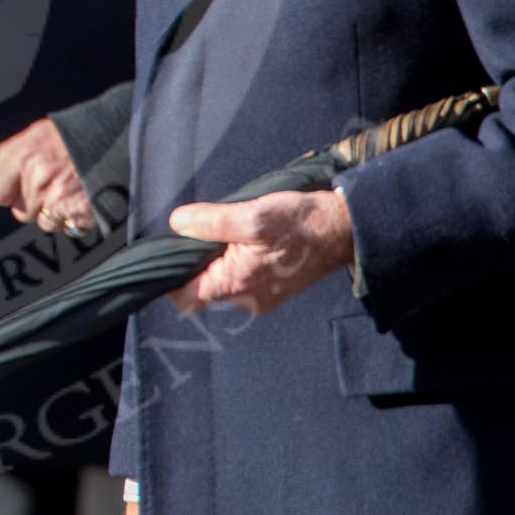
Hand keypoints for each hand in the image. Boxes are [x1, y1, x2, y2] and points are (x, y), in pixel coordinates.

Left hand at [0, 118, 96, 232]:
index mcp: (25, 155)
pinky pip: (66, 228)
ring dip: (54, 212)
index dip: (5, 192)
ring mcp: (59, 198)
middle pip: (21, 211)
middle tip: (53, 182)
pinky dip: (73, 218)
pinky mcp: (79, 214)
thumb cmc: (78, 133)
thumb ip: (8, 157)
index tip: (12, 189)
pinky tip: (83, 198)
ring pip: (43, 222)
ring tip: (70, 189)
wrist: (119, 136)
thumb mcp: (39, 133)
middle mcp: (39, 178)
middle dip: (33, 201)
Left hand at [166, 190, 353, 315]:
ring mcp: (262, 296)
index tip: (172, 253)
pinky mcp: (274, 289)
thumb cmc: (300, 224)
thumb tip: (178, 223)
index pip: (187, 298)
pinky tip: (250, 241)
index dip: (172, 278)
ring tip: (232, 234)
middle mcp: (248, 299)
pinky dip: (239, 262)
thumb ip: (211, 222)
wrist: (342, 230)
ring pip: (223, 283)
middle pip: (203, 289)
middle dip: (199, 264)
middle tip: (206, 233)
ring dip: (220, 261)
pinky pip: (244, 280)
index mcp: (238, 284)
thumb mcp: (251, 216)